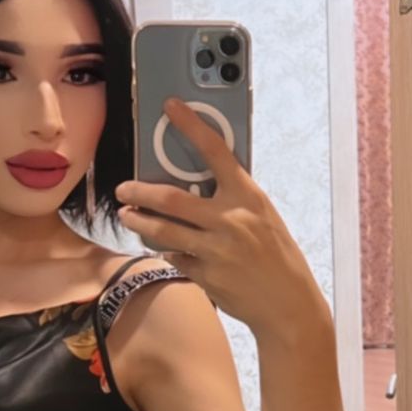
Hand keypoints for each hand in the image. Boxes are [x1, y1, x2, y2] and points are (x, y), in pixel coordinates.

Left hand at [114, 97, 324, 338]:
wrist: (288, 302)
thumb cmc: (276, 254)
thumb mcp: (262, 215)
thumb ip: (233, 198)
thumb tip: (198, 182)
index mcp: (248, 196)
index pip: (216, 152)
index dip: (191, 125)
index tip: (171, 107)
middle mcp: (231, 219)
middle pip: (171, 198)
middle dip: (139, 192)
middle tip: (124, 189)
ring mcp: (216, 250)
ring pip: (162, 231)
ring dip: (138, 222)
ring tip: (128, 216)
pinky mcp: (206, 276)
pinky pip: (174, 257)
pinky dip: (166, 251)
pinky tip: (163, 247)